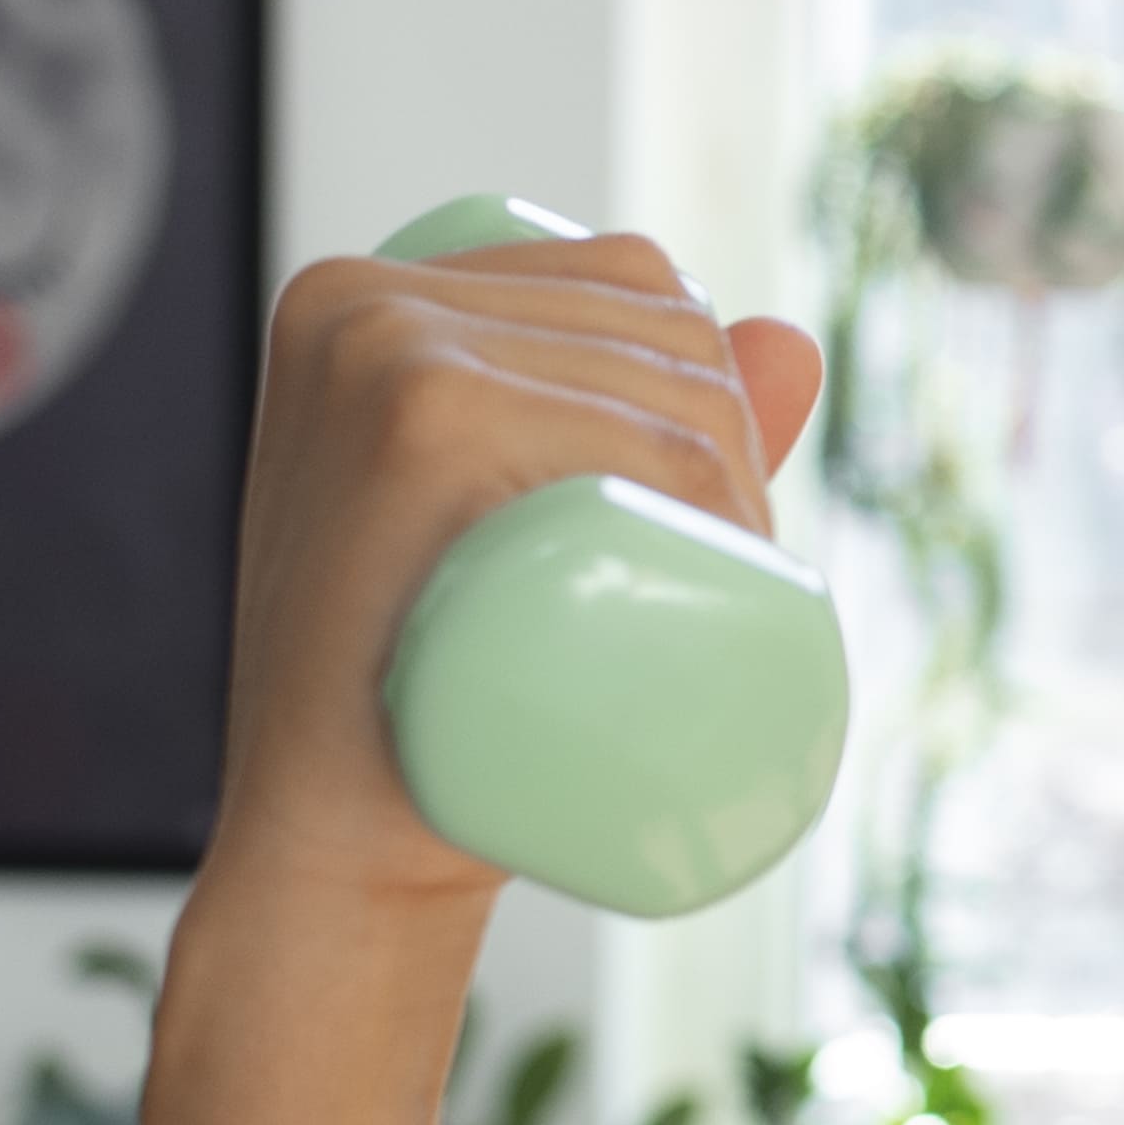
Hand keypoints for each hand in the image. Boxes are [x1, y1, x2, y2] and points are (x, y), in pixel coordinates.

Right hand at [204, 223, 829, 914]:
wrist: (329, 846)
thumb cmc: (414, 692)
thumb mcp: (502, 527)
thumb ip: (638, 419)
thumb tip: (794, 340)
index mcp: (365, 293)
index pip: (623, 278)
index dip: (711, 385)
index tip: (712, 518)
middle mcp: (361, 302)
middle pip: (654, 328)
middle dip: (735, 451)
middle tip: (717, 587)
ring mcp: (381, 356)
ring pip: (664, 392)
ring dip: (742, 491)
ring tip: (716, 599)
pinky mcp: (413, 430)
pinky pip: (631, 439)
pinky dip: (707, 489)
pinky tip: (717, 544)